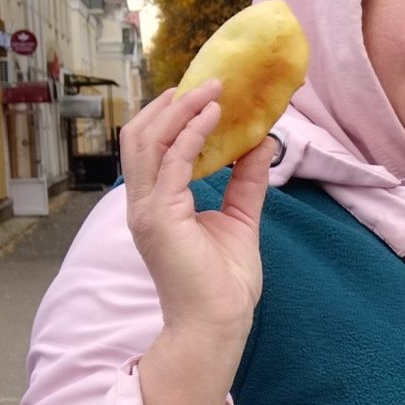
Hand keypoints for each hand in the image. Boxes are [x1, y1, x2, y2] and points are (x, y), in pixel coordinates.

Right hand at [122, 80, 271, 344]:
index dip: (174, 115)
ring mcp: (146, 208)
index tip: (203, 93)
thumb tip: (261, 142)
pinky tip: (213, 115)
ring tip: (212, 89)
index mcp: (157, 202)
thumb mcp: (240, 219)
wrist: (218, 323)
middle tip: (209, 82)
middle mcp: (143, 202)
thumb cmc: (224, 283)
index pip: (154, 146)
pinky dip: (191, 133)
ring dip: (180, 109)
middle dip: (173, 104)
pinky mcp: (158, 216)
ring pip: (149, 140)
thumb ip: (246, 182)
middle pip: (142, 135)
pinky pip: (172, 161)